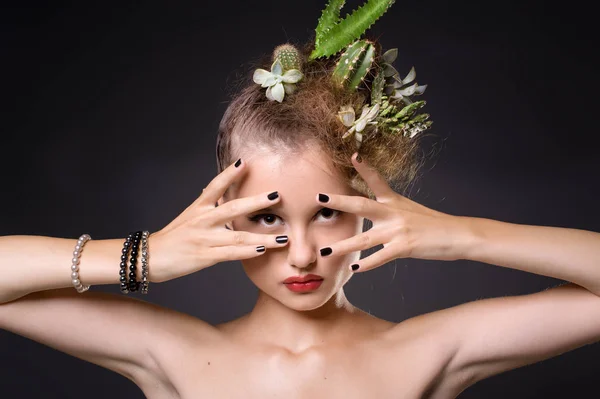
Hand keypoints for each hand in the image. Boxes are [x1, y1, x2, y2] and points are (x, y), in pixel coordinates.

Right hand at [148, 158, 288, 281]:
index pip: (215, 186)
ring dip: (263, 237)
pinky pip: (230, 254)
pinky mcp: (204, 256)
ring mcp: (204, 238)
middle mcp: (202, 220)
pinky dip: (247, 252)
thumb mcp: (189, 216)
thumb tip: (218, 192)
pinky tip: (262, 250)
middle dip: (256, 202)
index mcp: (199, 207)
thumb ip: (206, 205)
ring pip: (237, 236)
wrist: (149, 257)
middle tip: (277, 195)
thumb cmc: (173, 237)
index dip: (229, 173)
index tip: (245, 161)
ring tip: (283, 236)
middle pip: (232, 208)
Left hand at [316, 153, 470, 271]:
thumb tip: (374, 208)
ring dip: (343, 246)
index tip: (352, 155)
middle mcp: (393, 212)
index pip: (376, 180)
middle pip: (361, 205)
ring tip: (325, 250)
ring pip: (364, 239)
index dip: (364, 168)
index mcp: (394, 201)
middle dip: (338, 202)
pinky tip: (355, 269)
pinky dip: (367, 264)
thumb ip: (391, 208)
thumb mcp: (409, 209)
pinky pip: (381, 257)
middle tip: (319, 197)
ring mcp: (398, 230)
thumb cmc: (433, 224)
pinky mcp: (405, 247)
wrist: (457, 234)